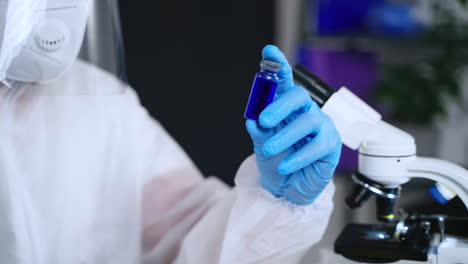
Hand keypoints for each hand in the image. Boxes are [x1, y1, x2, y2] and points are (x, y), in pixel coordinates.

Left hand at [246, 45, 341, 204]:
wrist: (288, 188)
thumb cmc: (276, 160)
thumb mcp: (262, 145)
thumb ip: (259, 131)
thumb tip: (254, 120)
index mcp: (287, 107)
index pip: (284, 82)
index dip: (278, 66)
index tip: (268, 52)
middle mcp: (305, 112)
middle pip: (299, 96)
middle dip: (280, 105)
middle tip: (264, 120)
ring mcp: (321, 127)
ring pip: (307, 121)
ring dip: (285, 136)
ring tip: (269, 149)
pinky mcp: (330, 145)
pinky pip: (316, 146)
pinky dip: (298, 157)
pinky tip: (285, 166)